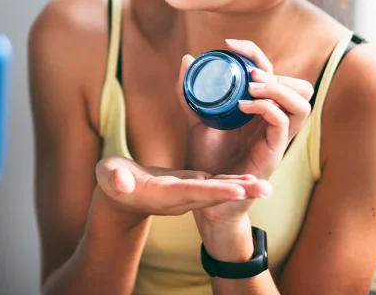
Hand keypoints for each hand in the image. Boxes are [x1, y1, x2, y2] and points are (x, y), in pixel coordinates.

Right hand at [94, 156, 270, 222]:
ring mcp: (187, 193)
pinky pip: (215, 185)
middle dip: (237, 193)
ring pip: (217, 191)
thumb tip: (121, 182)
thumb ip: (114, 179)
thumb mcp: (109, 177)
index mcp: (161, 193)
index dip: (213, 192)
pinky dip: (232, 182)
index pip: (190, 192)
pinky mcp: (191, 186)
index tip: (236, 191)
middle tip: (265, 189)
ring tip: (266, 187)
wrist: (120, 194)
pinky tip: (251, 178)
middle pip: (212, 195)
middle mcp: (179, 197)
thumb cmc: (112, 181)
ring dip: (241, 190)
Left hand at [177, 40, 312, 223]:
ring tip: (250, 85)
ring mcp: (277, 137)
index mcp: (260, 108)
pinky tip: (244, 105)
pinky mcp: (274, 152)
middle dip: (274, 71)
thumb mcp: (196, 117)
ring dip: (277, 88)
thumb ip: (191, 92)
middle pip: (299, 86)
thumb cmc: (206, 156)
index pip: (273, 73)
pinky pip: (283, 124)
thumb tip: (188, 59)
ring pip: (301, 104)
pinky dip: (267, 108)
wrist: (204, 194)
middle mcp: (274, 120)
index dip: (255, 53)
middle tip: (247, 70)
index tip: (229, 44)